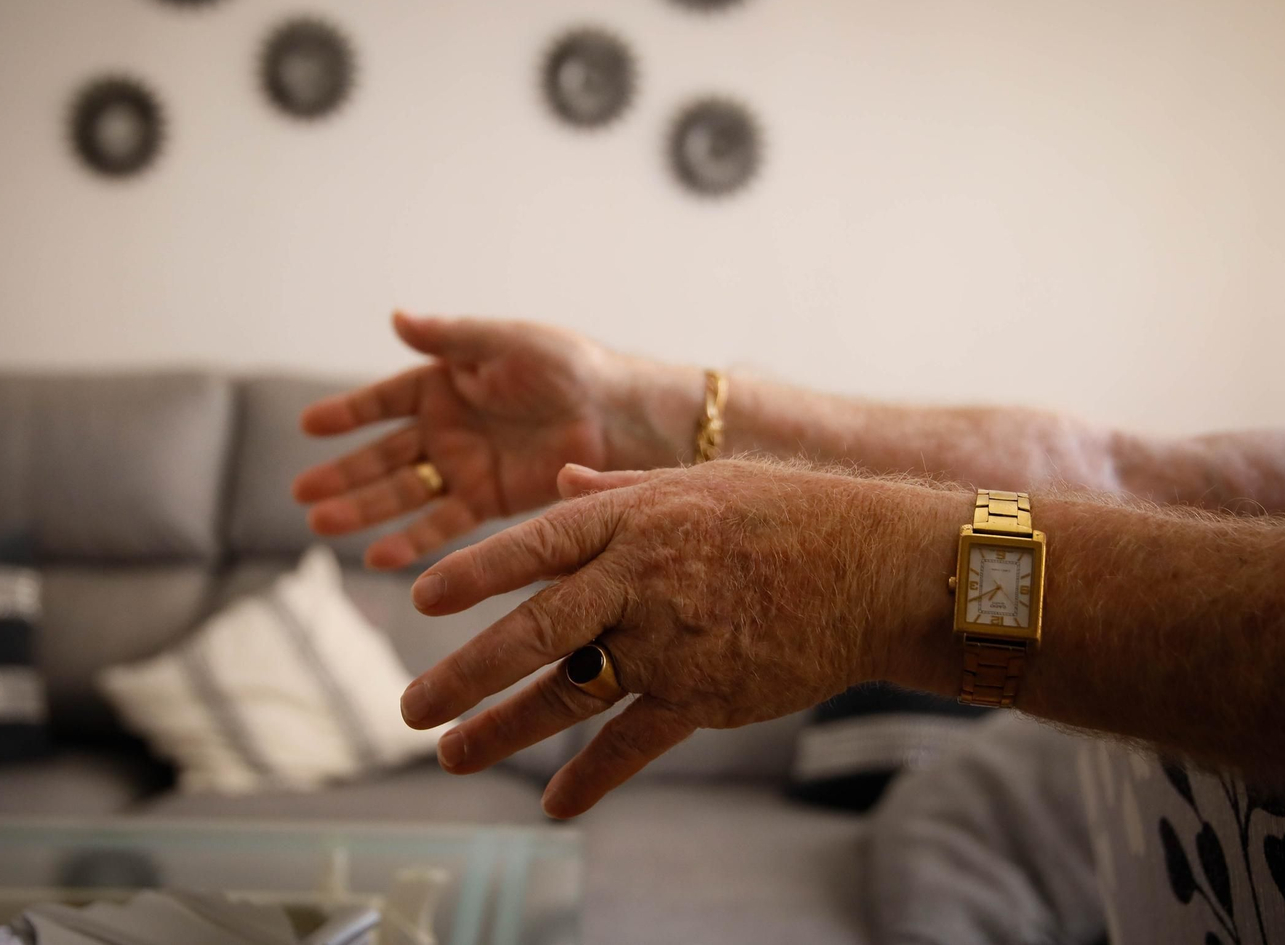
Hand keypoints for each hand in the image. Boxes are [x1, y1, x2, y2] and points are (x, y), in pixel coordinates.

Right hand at [293, 312, 695, 568]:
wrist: (620, 414)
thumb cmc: (567, 366)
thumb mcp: (504, 343)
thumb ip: (450, 338)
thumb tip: (395, 318)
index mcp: (445, 381)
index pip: (384, 400)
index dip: (348, 413)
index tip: (308, 426)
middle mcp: (447, 426)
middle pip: (384, 454)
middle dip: (343, 474)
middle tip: (302, 493)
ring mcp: (464, 465)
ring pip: (403, 492)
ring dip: (363, 509)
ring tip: (321, 525)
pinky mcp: (488, 501)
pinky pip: (442, 523)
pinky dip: (412, 540)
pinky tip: (379, 556)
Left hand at [397, 459, 959, 816]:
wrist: (874, 567)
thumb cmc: (790, 512)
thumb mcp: (699, 482)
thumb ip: (621, 493)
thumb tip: (563, 485)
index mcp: (632, 521)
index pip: (533, 545)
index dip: (472, 573)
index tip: (418, 599)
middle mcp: (639, 582)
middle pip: (533, 631)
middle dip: (464, 673)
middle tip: (410, 707)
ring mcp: (669, 643)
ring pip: (568, 693)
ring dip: (504, 728)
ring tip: (452, 753)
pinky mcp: (703, 695)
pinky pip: (633, 743)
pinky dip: (591, 777)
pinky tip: (557, 802)